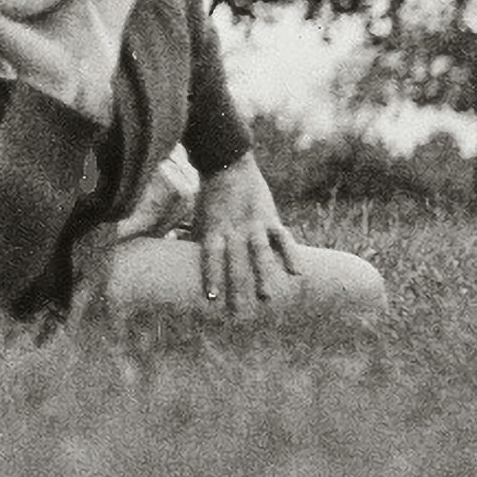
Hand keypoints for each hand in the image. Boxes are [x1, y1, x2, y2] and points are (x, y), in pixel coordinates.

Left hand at [191, 153, 303, 317]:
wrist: (228, 164)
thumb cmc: (211, 197)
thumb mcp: (200, 217)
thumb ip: (197, 238)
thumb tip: (178, 256)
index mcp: (213, 228)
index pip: (211, 256)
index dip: (211, 276)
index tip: (212, 298)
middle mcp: (233, 228)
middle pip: (235, 261)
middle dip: (237, 287)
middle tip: (240, 312)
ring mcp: (253, 223)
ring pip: (258, 252)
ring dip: (263, 275)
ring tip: (266, 297)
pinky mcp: (270, 218)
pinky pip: (282, 238)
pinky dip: (290, 254)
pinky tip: (297, 273)